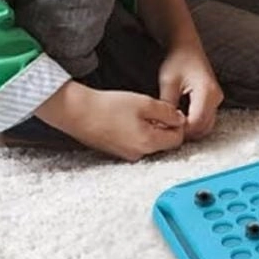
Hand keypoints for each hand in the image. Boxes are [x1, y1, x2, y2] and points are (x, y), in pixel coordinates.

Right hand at [35, 81, 185, 161]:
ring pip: (149, 143)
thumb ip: (167, 112)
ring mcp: (126, 155)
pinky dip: (137, 132)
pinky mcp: (116, 151)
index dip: (178, 124)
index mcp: (149, 143)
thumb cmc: (109, 106)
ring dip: (150, 129)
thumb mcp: (145, 103)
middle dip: (164, 127)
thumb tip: (180, 119)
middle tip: (153, 109)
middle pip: (164, 143)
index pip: (177, 139)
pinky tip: (127, 119)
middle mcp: (139, 154)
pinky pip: (135, 144)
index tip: (171, 111)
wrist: (78, 112)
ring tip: (137, 112)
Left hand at [158, 43, 222, 139]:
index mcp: (207, 92)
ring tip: (171, 126)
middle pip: (203, 127)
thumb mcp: (168, 82)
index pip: (196, 122)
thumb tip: (162, 125)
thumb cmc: (178, 61)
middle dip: (185, 133)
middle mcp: (216, 98)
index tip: (165, 130)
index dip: (181, 130)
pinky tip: (178, 120)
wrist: (188, 48)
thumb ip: (167, 105)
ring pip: (206, 126)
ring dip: (190, 130)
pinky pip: (206, 120)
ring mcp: (217, 100)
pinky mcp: (213, 101)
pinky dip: (193, 124)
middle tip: (166, 131)